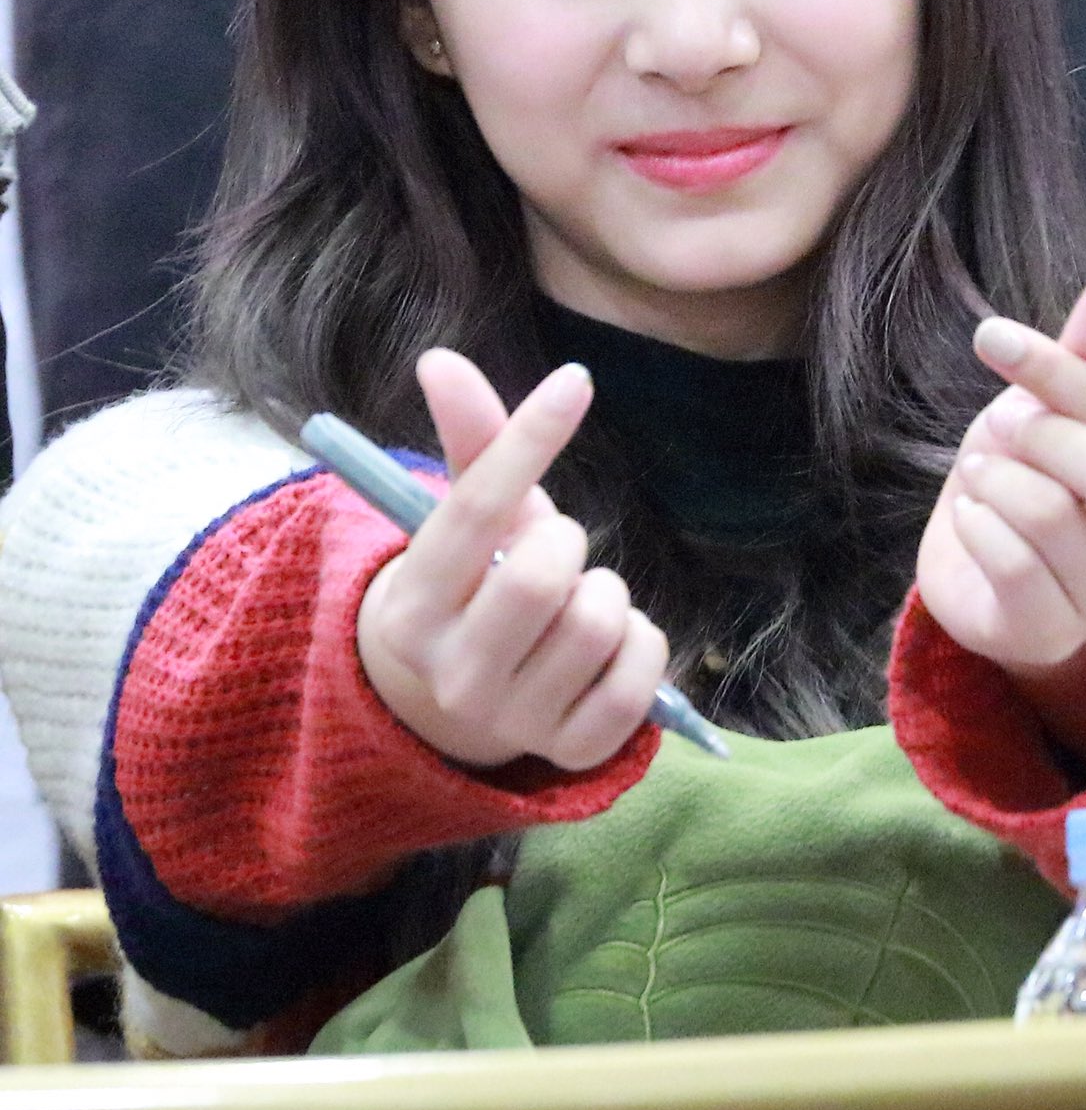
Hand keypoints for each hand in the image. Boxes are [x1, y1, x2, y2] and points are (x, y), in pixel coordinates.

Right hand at [356, 350, 668, 770]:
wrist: (471, 700)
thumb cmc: (481, 584)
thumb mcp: (470, 519)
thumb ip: (469, 442)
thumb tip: (440, 358)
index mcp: (416, 605)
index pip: (474, 510)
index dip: (528, 438)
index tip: (575, 380)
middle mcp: (453, 674)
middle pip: (542, 577)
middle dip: (569, 541)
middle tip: (558, 550)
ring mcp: (512, 721)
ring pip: (598, 623)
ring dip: (608, 593)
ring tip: (580, 600)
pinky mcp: (574, 751)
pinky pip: (641, 678)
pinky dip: (644, 642)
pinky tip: (612, 644)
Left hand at [915, 249, 1085, 676]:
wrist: (980, 566)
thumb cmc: (1038, 475)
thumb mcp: (1063, 405)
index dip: (1061, 374)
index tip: (994, 339)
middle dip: (1040, 436)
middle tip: (998, 422)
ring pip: (1053, 521)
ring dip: (997, 479)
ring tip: (982, 469)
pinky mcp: (1049, 636)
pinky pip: (1011, 566)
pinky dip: (977, 523)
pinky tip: (972, 514)